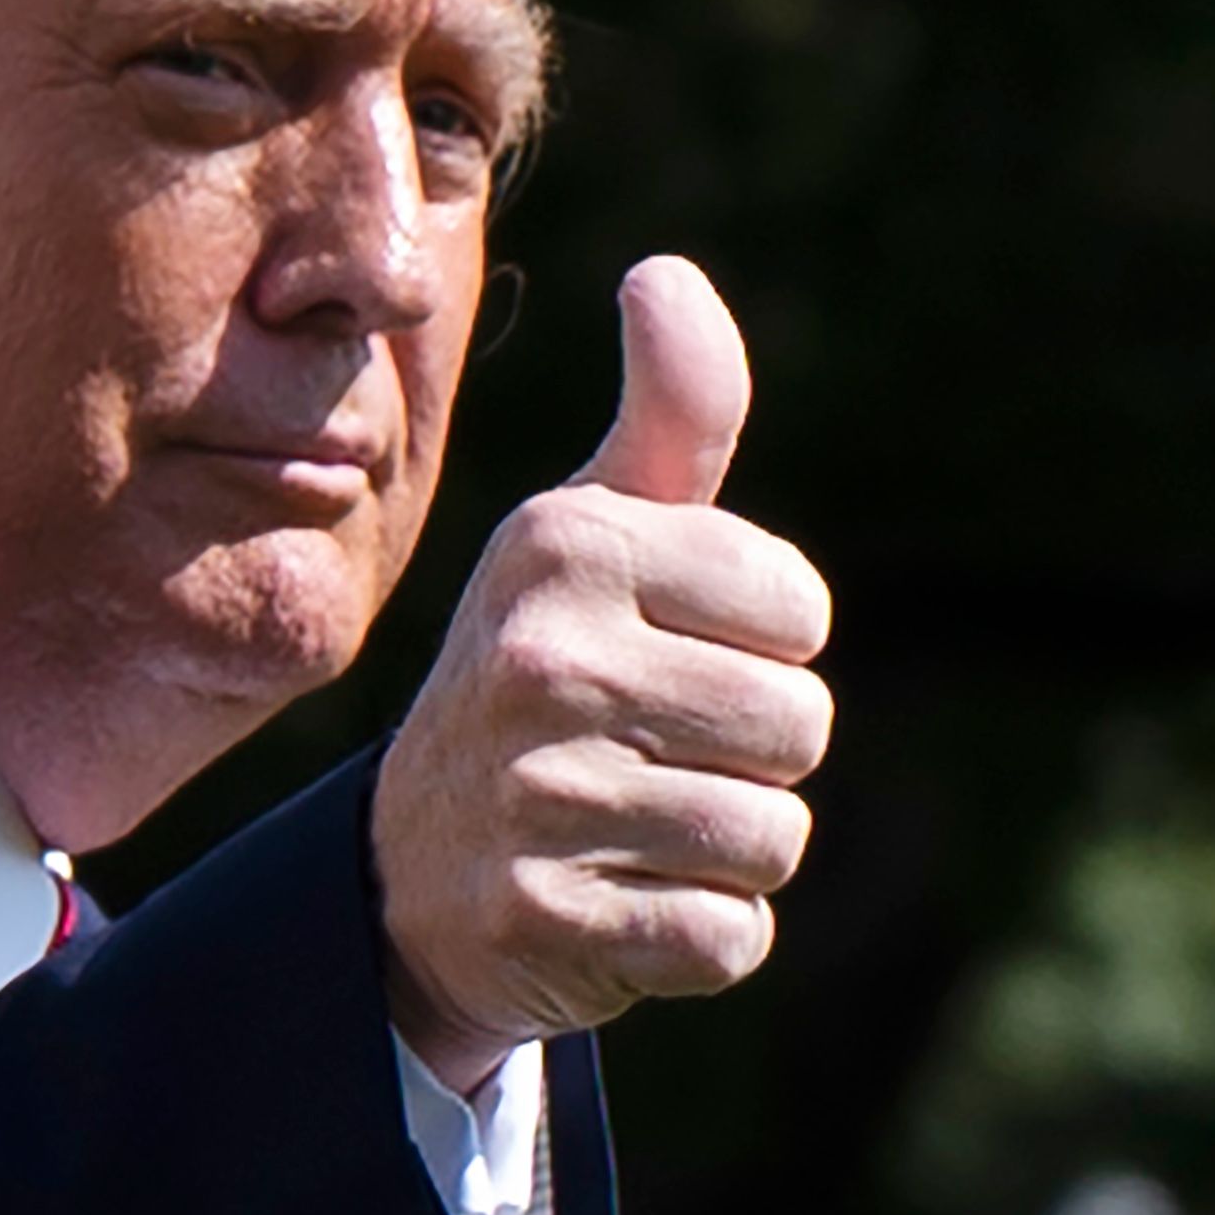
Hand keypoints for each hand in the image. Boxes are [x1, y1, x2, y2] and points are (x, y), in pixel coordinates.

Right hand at [371, 256, 837, 1088]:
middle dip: (755, 755)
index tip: (674, 652)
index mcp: (564, 546)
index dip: (764, 643)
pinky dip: (702, 939)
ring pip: (774, 837)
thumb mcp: (596, 532)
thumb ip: (670, 415)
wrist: (415, 867)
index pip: (800, 610)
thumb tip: (664, 275)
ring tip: (638, 826)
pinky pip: (729, 939)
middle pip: (800, 727)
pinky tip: (624, 903)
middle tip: (656, 753)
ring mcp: (534, 799)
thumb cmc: (550, 667)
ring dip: (732, 849)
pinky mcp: (545, 923)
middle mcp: (539, 660)